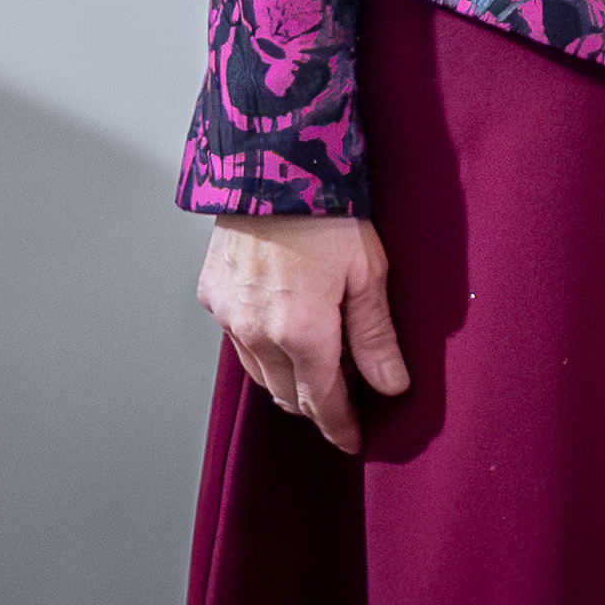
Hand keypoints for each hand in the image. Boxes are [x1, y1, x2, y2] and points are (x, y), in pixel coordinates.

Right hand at [198, 212, 408, 454]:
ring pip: (259, 373)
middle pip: (287, 395)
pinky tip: (284, 334)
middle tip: (344, 401)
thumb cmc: (327, 212)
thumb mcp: (367, 273)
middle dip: (316, 405)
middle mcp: (257, 334)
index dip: (339, 425)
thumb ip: (376, 336)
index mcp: (302, 333)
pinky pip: (238, 342)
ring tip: (319, 368)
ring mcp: (228, 317)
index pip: (321, 402)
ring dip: (287, 380)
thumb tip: (392, 385)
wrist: (271, 165)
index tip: (353, 439)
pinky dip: (262, 349)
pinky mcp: (212, 296)